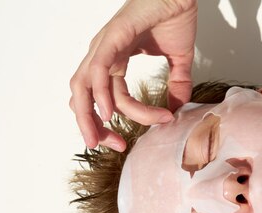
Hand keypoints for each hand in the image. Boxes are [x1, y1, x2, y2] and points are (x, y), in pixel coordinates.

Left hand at [69, 0, 196, 150]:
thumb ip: (177, 86)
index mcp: (114, 61)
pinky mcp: (113, 37)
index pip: (101, 99)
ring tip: (105, 136)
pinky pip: (99, 70)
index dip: (109, 124)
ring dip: (89, 116)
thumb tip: (178, 109)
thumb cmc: (176, 17)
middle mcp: (103, 55)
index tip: (126, 142)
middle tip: (112, 146)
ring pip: (83, 87)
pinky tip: (110, 112)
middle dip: (91, 127)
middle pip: (83, 98)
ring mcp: (105, 46)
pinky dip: (100, 93)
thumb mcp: (178, 61)